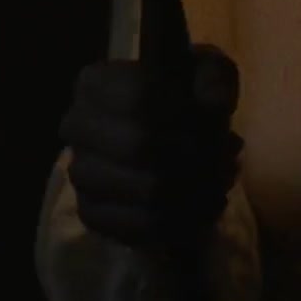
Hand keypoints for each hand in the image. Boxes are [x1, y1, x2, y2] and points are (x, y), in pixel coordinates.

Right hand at [58, 44, 241, 249]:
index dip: (186, 114)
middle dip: (195, 157)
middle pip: (140, 146)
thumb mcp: (205, 72)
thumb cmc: (183, 99)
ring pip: (145, 191)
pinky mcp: (90, 213)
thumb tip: (213, 105)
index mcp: (95, 82)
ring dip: (195, 192)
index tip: (215, 124)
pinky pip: (136, 227)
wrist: (163, 140)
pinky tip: (199, 211)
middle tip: (224, 160)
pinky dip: (179, 223)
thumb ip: (213, 77)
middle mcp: (76, 125)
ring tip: (218, 184)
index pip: (140, 97)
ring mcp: (79, 172)